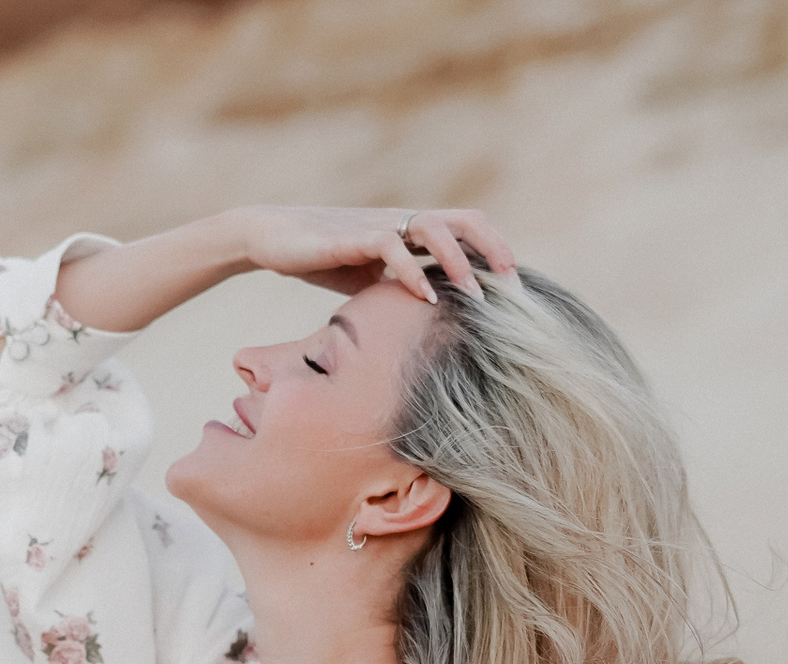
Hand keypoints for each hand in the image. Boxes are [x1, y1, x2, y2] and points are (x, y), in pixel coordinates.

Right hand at [232, 205, 516, 301]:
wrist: (272, 238)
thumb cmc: (326, 257)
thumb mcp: (375, 277)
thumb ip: (406, 286)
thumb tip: (437, 318)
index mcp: (412, 229)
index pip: (466, 229)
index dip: (495, 252)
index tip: (516, 288)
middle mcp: (402, 221)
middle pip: (463, 220)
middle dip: (493, 250)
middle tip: (513, 289)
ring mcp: (378, 225)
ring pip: (433, 228)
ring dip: (459, 262)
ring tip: (475, 296)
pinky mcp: (351, 236)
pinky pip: (390, 246)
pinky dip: (411, 272)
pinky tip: (424, 299)